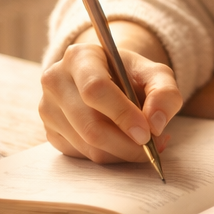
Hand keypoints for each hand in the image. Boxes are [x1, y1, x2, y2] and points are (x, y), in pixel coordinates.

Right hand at [40, 22, 182, 164]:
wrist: (107, 78)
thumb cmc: (130, 75)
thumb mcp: (155, 74)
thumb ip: (165, 93)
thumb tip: (156, 123)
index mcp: (79, 57)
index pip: (95, 89)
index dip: (123, 115)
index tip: (147, 133)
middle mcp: (56, 81)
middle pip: (90, 125)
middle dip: (126, 144)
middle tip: (153, 147)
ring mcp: (48, 108)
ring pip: (87, 146)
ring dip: (122, 152)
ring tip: (144, 143)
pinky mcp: (50, 131)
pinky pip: (82, 156)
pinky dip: (109, 156)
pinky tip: (122, 143)